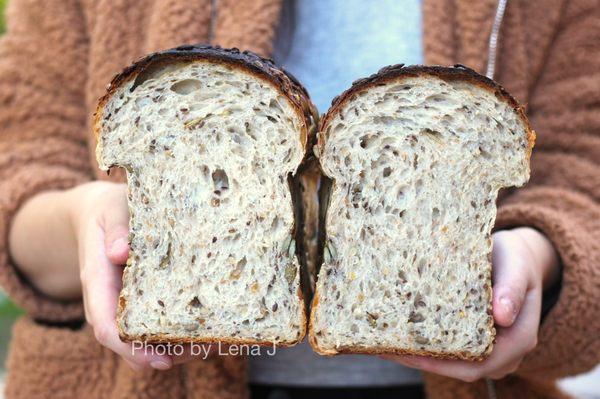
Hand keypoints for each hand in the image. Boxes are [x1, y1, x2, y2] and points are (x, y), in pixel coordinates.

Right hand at [69, 181, 211, 370]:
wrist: (101, 214)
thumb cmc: (109, 211)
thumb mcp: (112, 210)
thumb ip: (118, 227)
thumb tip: (122, 252)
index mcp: (98, 283)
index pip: (106, 327)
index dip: (130, 348)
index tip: (158, 358)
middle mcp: (109, 303)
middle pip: (130, 344)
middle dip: (162, 355)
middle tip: (200, 352)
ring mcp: (125, 305)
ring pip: (145, 340)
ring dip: (175, 349)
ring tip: (211, 345)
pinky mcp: (141, 301)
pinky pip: (155, 325)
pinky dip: (178, 333)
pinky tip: (207, 332)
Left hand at [382, 227, 559, 381]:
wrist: (516, 260)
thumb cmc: (516, 260)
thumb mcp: (517, 265)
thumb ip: (512, 287)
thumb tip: (502, 316)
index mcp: (519, 338)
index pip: (483, 361)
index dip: (447, 363)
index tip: (413, 353)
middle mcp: (505, 352)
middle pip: (463, 368)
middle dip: (424, 361)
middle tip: (386, 348)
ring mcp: (489, 349)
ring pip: (453, 362)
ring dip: (420, 356)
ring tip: (385, 342)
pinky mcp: (473, 339)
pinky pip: (450, 349)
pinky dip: (425, 345)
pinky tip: (398, 333)